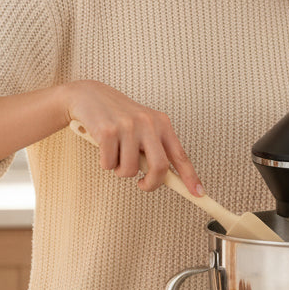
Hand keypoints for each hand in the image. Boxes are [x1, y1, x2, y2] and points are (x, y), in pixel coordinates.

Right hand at [59, 81, 202, 195]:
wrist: (89, 96)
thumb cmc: (118, 116)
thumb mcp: (143, 126)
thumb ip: (155, 147)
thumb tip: (167, 177)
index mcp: (161, 123)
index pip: (180, 155)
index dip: (190, 177)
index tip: (199, 194)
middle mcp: (148, 123)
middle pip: (160, 167)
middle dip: (151, 183)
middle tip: (142, 184)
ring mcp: (128, 126)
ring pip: (130, 170)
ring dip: (120, 170)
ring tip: (115, 153)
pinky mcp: (108, 131)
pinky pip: (109, 165)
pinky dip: (105, 163)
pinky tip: (103, 147)